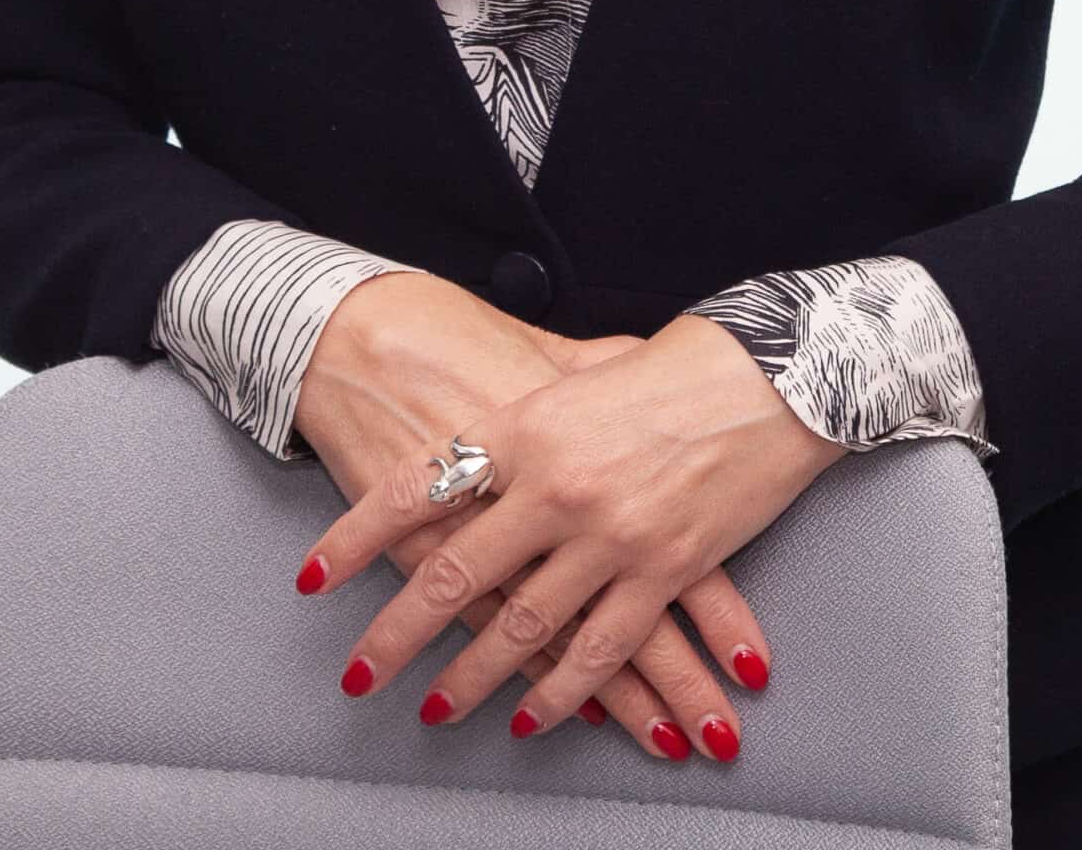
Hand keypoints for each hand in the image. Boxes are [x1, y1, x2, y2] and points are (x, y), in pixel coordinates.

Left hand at [296, 309, 848, 759]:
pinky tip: (529, 717)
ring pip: (520, 627)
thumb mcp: (574, 372)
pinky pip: (597, 651)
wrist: (767, 373)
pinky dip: (559, 694)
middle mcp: (555, 486)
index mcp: (525, 427)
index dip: (356, 537)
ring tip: (434, 711)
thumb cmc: (670, 365)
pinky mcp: (663, 571)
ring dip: (472, 679)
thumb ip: (519, 414)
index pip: (417, 490)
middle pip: (455, 575)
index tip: (314, 577)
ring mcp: (609, 535)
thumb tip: (463, 443)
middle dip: (399, 633)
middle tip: (361, 672)